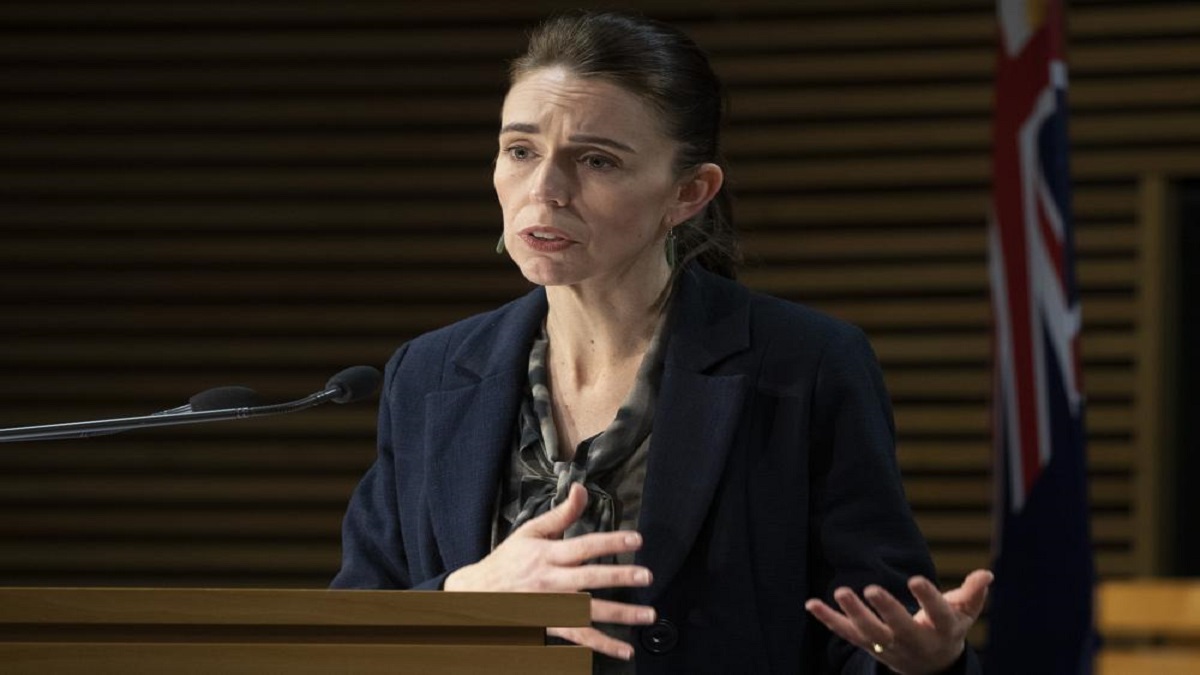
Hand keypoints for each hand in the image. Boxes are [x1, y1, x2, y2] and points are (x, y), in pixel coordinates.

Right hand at [444, 483, 655, 659]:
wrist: (477, 594)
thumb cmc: (507, 559)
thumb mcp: (530, 531)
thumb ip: (561, 513)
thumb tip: (583, 488)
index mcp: (546, 554)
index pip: (583, 546)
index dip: (610, 542)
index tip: (636, 540)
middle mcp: (550, 581)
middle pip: (589, 578)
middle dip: (619, 577)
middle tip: (646, 575)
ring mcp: (551, 606)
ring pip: (589, 611)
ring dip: (620, 615)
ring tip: (648, 614)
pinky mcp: (552, 625)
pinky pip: (580, 637)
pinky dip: (603, 645)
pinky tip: (625, 650)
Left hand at [804, 568, 992, 674]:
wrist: (930, 667)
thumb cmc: (947, 629)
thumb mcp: (964, 614)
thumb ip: (973, 593)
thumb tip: (987, 574)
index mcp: (941, 631)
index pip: (936, 614)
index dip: (928, 598)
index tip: (916, 579)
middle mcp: (913, 641)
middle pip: (898, 628)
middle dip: (885, 609)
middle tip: (871, 588)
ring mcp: (888, 646)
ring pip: (869, 633)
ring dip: (853, 613)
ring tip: (841, 591)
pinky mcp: (868, 645)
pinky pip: (846, 634)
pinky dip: (828, 620)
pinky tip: (811, 604)